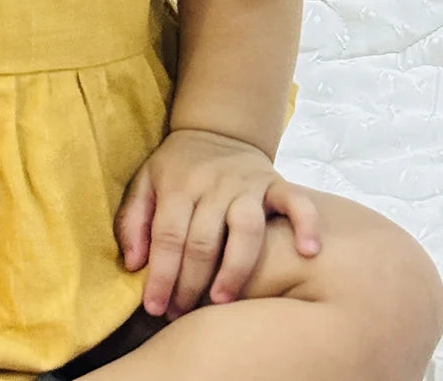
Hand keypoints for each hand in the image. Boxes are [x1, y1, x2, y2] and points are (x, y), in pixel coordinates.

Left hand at [114, 128, 320, 319]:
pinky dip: (306, 223)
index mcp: (177, 184)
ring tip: (223, 300)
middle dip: (191, 284)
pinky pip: (296, 201)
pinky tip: (309, 251)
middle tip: (183, 313)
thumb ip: (134, 220)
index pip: (168, 236)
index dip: (161, 275)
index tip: (155, 307)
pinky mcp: (275, 182)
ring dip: (236, 268)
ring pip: (246, 228)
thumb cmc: (177, 167)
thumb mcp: (145, 182)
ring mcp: (247, 184)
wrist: (216, 129)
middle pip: (203, 241)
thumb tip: (133, 264)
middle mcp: (213, 184)